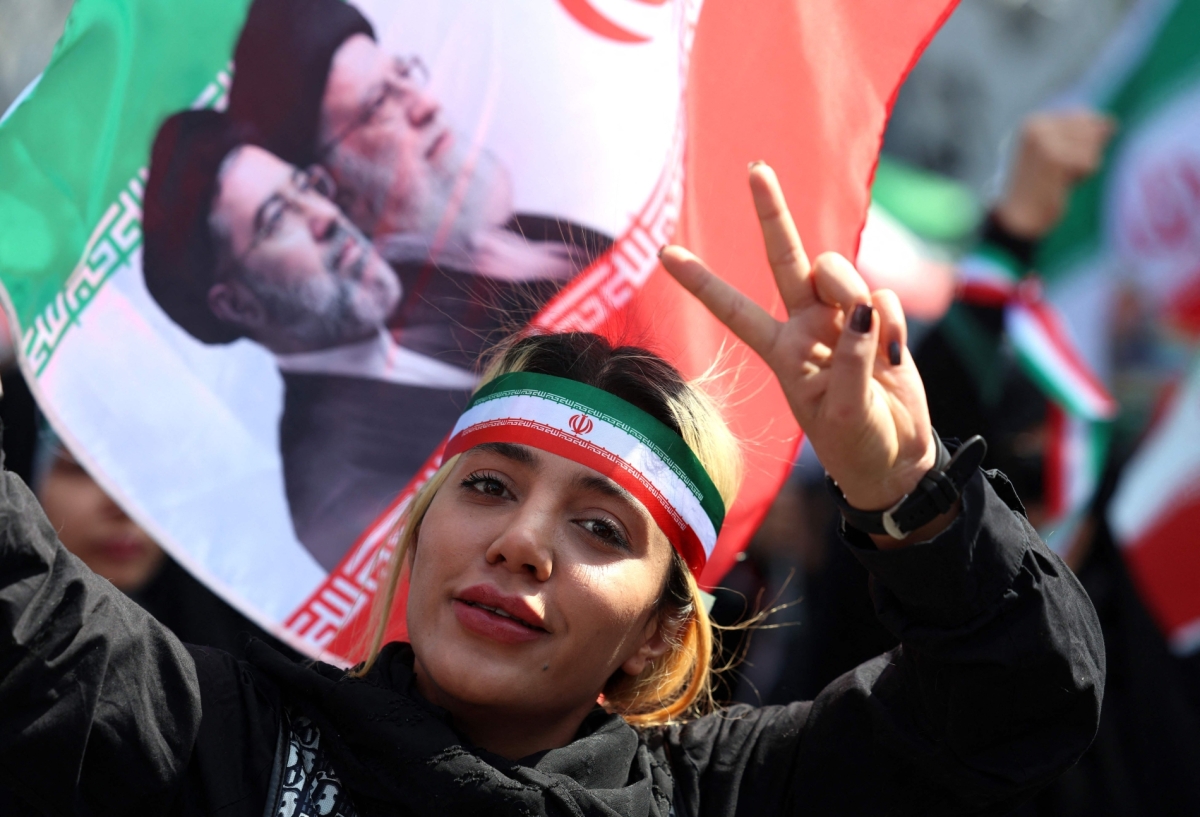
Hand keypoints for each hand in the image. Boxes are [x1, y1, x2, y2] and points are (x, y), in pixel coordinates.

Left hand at [660, 163, 937, 531]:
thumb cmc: (858, 444)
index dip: (701, 282)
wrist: (896, 460)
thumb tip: (862, 311)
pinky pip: (884, 298)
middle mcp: (806, 326)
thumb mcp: (846, 412)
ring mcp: (843, 319)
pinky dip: (894, 323)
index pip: (734, 309)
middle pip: (784, 258)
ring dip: (854, 294)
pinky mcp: (880, 320)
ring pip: (840, 273)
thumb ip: (852, 360)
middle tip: (755, 169)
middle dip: (771, 213)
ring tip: (874, 343)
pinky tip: (895, 355)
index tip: (665, 253)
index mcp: (781, 351)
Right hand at [994, 110, 1114, 239]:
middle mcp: (1037, 127)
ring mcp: (1045, 142)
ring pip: (1092, 145)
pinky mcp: (1056, 159)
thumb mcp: (1058, 153)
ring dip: (1083, 166)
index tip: (1057, 162)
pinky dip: (1082, 177)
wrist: (1018, 218)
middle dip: (1083, 153)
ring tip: (1058, 178)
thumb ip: (1084, 135)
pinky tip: (1061, 184)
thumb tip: (1112, 123)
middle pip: (1090, 129)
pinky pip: (1090, 162)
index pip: (1082, 117)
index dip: (1082, 142)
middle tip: (1057, 172)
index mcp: (1034, 122)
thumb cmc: (1038, 187)